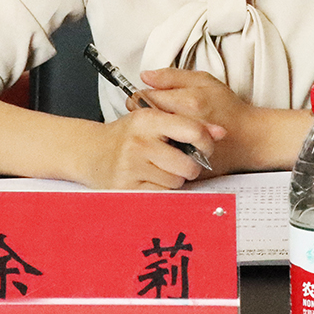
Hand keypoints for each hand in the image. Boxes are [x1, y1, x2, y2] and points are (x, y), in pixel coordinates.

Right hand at [88, 105, 223, 189]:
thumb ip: (188, 123)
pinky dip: (162, 190)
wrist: (91, 151)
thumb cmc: (128, 135)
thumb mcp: (154, 119)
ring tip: (162, 169)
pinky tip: (152, 179)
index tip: (206, 147)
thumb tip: (221, 132)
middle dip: (191, 166)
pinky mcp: (127, 187)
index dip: (206, 142)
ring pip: (176, 181)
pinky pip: (161, 194)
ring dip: (175, 179)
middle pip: (188, 164)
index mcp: (148, 119)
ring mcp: (131, 166)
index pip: (191, 130)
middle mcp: (139, 142)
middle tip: (183, 162)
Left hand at [137, 69, 253, 173]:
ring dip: (150, 134)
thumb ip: (172, 77)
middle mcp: (184, 125)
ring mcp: (184, 147)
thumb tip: (145, 76)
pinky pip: (161, 157)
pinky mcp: (186, 163)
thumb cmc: (228, 108)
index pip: (145, 99)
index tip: (145, 99)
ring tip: (158, 128)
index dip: (140, 98)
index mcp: (187, 102)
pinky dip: (160, 150)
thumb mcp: (203, 81)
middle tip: (150, 114)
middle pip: (144, 121)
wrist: (249, 138)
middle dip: (143, 117)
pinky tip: (167, 142)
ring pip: (150, 140)